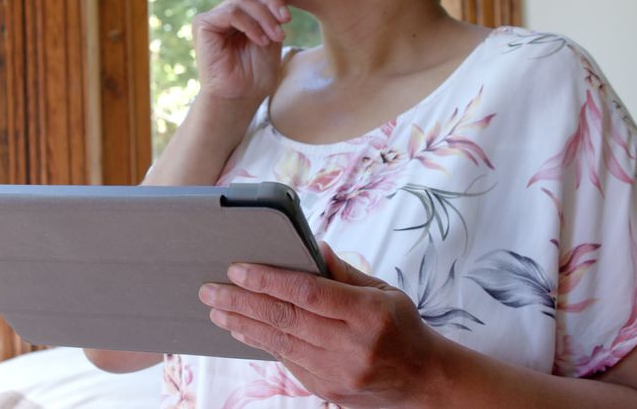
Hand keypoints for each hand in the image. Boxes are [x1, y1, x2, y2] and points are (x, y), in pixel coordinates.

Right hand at [192, 0, 290, 104]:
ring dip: (265, 17)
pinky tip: (260, 40)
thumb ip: (269, 8)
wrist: (241, 96)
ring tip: (276, 36)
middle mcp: (225, 9)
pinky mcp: (203, 24)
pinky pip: (232, 11)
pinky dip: (251, 25)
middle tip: (286, 18)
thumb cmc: (257, 71)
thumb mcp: (272, 33)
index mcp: (241, 9)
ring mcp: (212, 16)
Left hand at [198, 242, 444, 408]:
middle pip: (286, 319)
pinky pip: (287, 361)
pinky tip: (243, 330)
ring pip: (280, 343)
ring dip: (244, 325)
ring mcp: (338, 372)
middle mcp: (352, 346)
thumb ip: (344, 272)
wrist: (425, 381)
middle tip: (211, 290)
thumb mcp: (384, 292)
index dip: (269, 280)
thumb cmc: (402, 328)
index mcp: (368, 314)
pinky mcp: (327, 389)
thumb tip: (311, 246)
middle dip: (242, 302)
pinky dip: (262, 343)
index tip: (238, 269)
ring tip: (218, 310)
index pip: (309, 292)